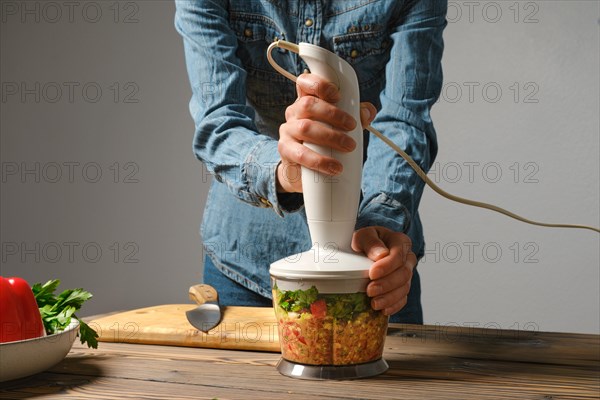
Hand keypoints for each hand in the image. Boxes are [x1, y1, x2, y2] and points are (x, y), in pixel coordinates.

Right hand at [277, 73, 376, 192]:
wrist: (304, 171)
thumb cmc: (324, 143)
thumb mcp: (340, 126)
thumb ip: (356, 116)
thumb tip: (368, 112)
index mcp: (307, 101)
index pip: (305, 83)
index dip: (319, 84)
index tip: (337, 95)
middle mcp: (294, 112)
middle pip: (308, 104)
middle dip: (333, 114)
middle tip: (352, 126)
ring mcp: (288, 131)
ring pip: (305, 128)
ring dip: (331, 137)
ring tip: (349, 147)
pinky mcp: (285, 150)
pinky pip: (300, 153)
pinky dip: (320, 161)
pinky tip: (334, 167)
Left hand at [351, 226, 416, 315]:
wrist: (367, 250)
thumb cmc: (366, 242)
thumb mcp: (364, 235)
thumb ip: (371, 242)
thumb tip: (381, 255)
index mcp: (400, 241)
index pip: (398, 255)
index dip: (387, 266)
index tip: (372, 274)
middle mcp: (407, 258)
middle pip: (403, 273)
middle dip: (387, 284)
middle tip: (370, 291)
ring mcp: (407, 273)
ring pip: (404, 287)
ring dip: (389, 298)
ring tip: (374, 303)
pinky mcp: (403, 286)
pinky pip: (403, 298)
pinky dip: (394, 306)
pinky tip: (384, 310)